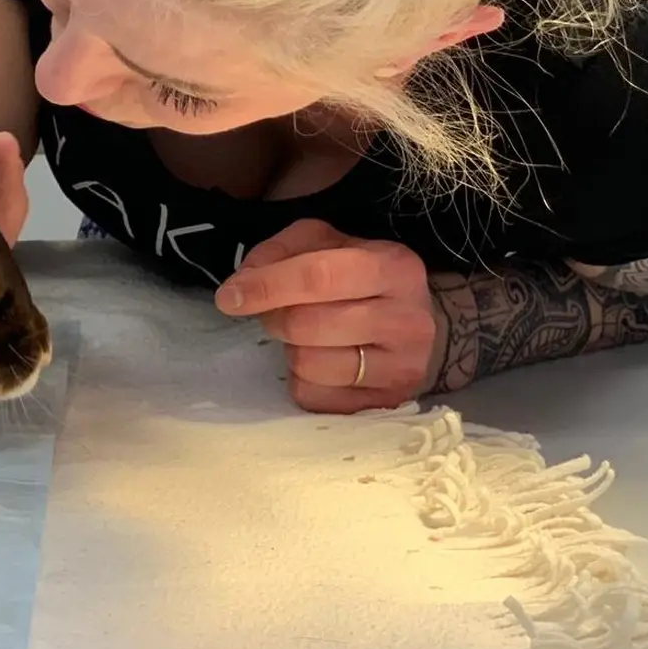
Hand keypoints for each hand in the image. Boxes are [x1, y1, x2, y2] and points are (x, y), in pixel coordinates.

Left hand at [214, 219, 445, 413]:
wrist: (417, 327)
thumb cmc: (361, 280)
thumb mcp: (326, 244)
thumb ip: (279, 251)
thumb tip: (241, 285)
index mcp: (394, 266)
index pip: (319, 276)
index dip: (267, 286)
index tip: (230, 296)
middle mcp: (407, 320)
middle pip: (306, 325)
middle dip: (275, 317)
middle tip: (277, 312)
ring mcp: (401, 368)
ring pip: (307, 364)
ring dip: (290, 349)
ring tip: (305, 336)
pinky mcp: (385, 404)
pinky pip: (313, 397)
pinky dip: (302, 379)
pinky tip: (320, 361)